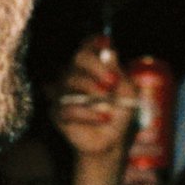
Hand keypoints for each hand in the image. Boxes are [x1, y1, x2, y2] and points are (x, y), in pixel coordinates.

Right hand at [52, 36, 133, 173]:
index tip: (105, 42)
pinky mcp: (57, 111)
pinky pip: (67, 107)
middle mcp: (75, 74)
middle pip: (78, 57)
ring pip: (70, 81)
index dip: (94, 42)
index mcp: (92, 67)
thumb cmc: (120, 115)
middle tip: (112, 82)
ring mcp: (63, 92)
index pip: (88, 46)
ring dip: (92, 93)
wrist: (111, 142)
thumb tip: (109, 51)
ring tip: (109, 106)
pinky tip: (102, 118)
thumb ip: (117, 72)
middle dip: (96, 67)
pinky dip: (87, 113)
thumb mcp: (127, 92)